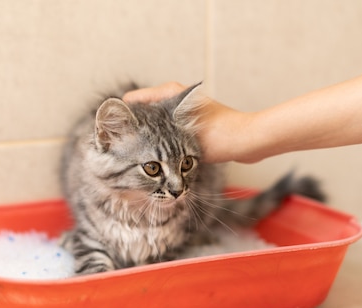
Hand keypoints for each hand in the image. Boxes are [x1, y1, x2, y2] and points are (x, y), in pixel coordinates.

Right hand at [124, 82, 257, 163]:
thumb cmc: (218, 135)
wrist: (248, 143)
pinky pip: (168, 135)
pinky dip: (162, 144)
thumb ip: (152, 130)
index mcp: (170, 92)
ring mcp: (183, 113)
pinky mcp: (191, 127)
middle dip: (133, 132)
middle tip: (119, 152)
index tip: (112, 136)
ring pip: (155, 126)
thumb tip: (126, 133)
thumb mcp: (178, 130)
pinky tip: (156, 161)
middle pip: (142, 113)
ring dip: (148, 140)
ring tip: (135, 158)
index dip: (121, 118)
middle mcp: (175, 99)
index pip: (133, 100)